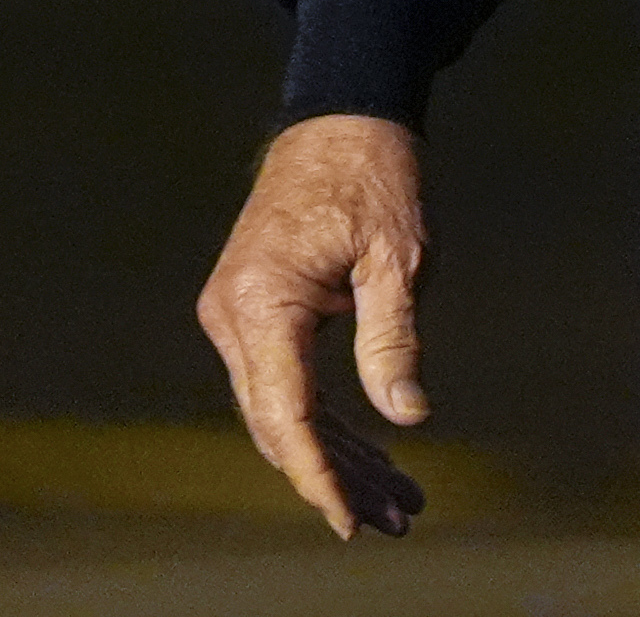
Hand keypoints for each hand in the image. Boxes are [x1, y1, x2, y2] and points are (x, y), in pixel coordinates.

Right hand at [195, 111, 434, 539]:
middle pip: (279, 423)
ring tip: (395, 501)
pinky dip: (324, 421)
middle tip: (396, 518)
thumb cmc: (373, 178)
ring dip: (334, 457)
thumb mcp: (398, 257)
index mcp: (263, 300)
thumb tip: (406, 415)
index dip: (317, 475)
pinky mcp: (251, 313)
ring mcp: (236, 315)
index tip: (347, 521)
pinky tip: (369, 454)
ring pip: (279, 411)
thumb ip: (393, 338)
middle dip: (335, 477)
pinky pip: (282, 384)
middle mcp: (234, 315)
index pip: (285, 413)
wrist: (338, 119)